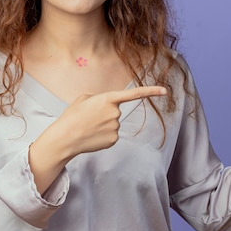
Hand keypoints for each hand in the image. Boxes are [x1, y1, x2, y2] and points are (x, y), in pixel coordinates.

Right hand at [52, 86, 167, 156]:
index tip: (165, 91)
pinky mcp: (114, 140)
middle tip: (88, 118)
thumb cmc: (72, 116)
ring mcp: (116, 127)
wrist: (66, 137)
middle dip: (104, 113)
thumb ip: (99, 99)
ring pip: (113, 123)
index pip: (134, 94)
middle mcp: (115, 113)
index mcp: (108, 99)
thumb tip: (106, 106)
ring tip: (88, 127)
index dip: (150, 91)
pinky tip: (92, 136)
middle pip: (115, 111)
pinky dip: (103, 135)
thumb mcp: (84, 99)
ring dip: (102, 125)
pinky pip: (111, 134)